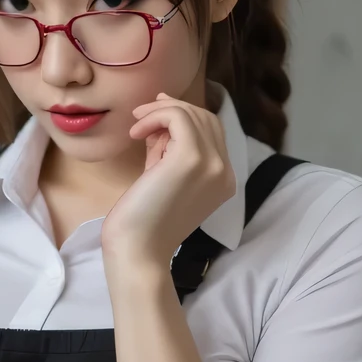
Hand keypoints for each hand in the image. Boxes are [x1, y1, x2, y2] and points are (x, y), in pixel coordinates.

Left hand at [101, 92, 235, 270]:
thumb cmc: (143, 221)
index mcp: (223, 180)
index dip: (185, 116)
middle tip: (141, 115)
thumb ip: (168, 148)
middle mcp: (225, 172)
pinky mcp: (192, 158)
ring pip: (193, 114)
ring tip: (136, 126)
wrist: (138, 250)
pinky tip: (136, 132)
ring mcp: (213, 165)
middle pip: (207, 119)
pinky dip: (155, 116)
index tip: (154, 114)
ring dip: (160, 112)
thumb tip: (162, 114)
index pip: (213, 133)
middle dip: (173, 110)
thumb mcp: (163, 176)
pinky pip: (178, 117)